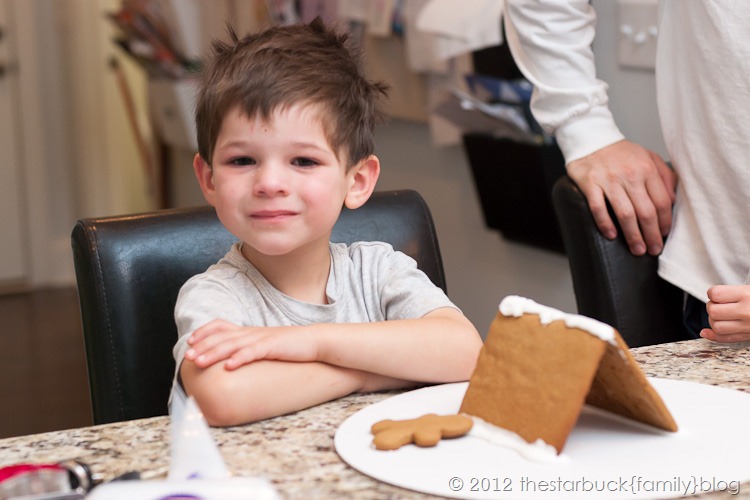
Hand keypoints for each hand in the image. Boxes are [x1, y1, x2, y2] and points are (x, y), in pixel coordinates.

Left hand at [185, 319, 319, 369]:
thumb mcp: (265, 345)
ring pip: (232, 345)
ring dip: (214, 353)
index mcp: (249, 331)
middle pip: (222, 337)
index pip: (221, 325)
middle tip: (188, 355)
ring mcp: (262, 339)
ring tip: (200, 362)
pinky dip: (240, 358)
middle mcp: (251, 332)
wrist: (313, 341)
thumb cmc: (289, 347)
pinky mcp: (273, 346)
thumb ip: (249, 349)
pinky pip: (253, 352)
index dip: (204, 332)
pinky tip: (229, 367)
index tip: (191, 341)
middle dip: (203, 346)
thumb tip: (233, 361)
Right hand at [567, 140, 676, 255]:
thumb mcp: (648, 157)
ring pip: (625, 213)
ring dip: (632, 235)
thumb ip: (664, 176)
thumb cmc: (621, 153)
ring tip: (637, 249)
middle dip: (651, 235)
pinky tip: (612, 235)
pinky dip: (605, 224)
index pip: (661, 202)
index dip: (665, 222)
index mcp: (647, 169)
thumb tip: (673, 200)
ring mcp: (609, 180)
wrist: (591, 139)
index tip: (664, 235)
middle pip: (645, 211)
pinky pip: (598, 208)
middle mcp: (630, 175)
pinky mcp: (590, 183)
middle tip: (653, 250)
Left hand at [701, 285, 749, 342]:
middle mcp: (746, 311)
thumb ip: (734, 292)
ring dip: (714, 321)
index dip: (712, 293)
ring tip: (722, 315)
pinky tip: (707, 332)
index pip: (716, 294)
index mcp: (746, 295)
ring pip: (716, 326)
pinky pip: (726, 339)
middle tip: (719, 304)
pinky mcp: (749, 336)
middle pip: (713, 311)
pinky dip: (713, 336)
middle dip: (712, 306)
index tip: (715, 294)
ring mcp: (748, 326)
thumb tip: (713, 295)